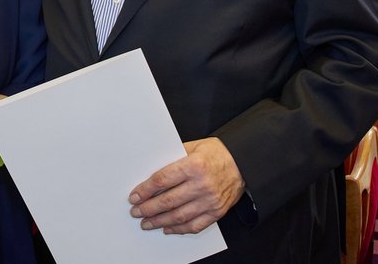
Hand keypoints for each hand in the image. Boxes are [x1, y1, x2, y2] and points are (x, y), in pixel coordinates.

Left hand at [128, 138, 244, 233]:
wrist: (243, 162)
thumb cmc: (216, 153)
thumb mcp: (193, 147)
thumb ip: (173, 158)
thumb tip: (149, 172)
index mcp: (194, 166)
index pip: (162, 180)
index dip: (145, 190)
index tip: (134, 197)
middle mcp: (202, 185)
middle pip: (168, 201)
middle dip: (148, 208)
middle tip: (136, 212)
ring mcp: (210, 201)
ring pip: (179, 216)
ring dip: (160, 221)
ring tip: (147, 223)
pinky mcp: (217, 212)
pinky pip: (195, 225)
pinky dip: (179, 229)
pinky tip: (168, 228)